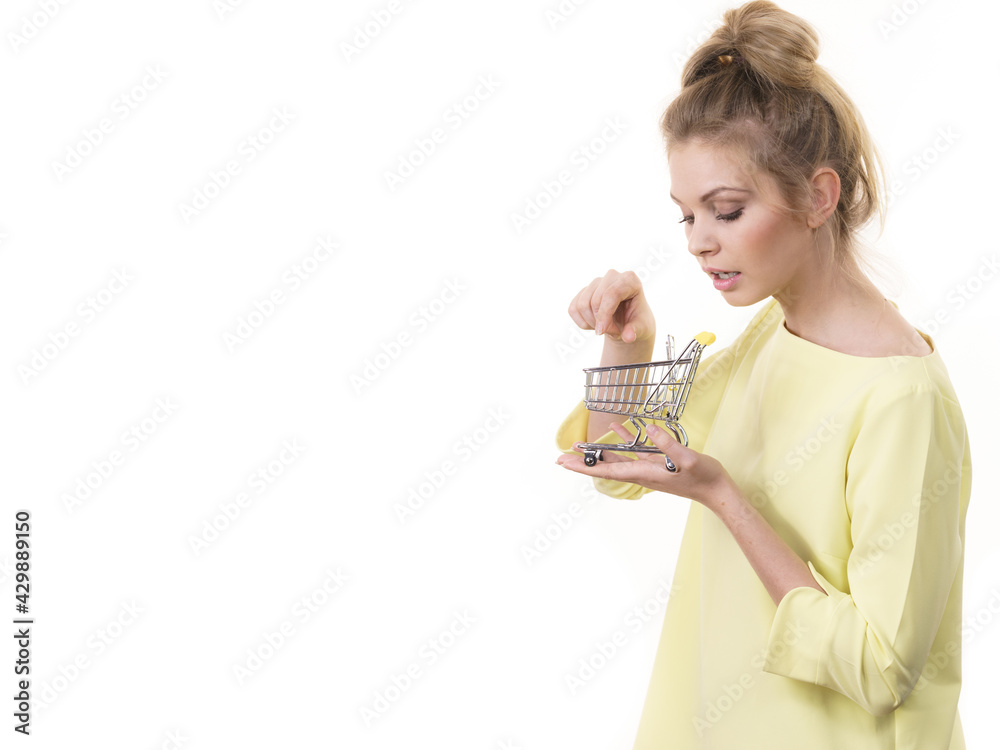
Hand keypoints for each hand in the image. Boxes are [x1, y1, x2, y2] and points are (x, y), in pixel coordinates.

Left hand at [556, 421, 735, 506]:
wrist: (717, 489)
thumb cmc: (703, 477)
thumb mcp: (687, 459)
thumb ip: (667, 445)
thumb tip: (650, 429)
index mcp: (644, 473)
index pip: (607, 469)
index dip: (584, 466)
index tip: (564, 463)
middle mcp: (641, 473)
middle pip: (605, 467)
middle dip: (582, 463)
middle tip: (560, 457)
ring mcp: (648, 469)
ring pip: (616, 460)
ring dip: (598, 453)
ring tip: (579, 447)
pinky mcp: (656, 464)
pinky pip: (634, 452)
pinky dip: (623, 441)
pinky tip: (616, 429)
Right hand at [567, 270, 654, 343]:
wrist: (628, 322)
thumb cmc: (638, 322)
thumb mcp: (643, 328)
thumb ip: (636, 331)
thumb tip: (628, 337)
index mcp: (630, 280)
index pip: (611, 293)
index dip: (604, 314)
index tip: (601, 332)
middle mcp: (612, 276)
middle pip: (595, 300)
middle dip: (601, 322)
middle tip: (614, 333)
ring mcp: (596, 283)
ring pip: (582, 305)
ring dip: (591, 323)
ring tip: (606, 328)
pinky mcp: (583, 291)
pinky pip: (573, 309)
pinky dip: (582, 322)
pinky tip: (596, 323)